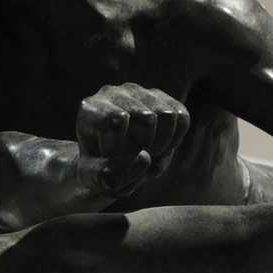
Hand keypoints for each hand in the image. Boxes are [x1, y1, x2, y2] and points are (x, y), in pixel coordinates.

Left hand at [74, 83, 188, 198]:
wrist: (110, 162)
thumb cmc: (99, 168)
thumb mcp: (96, 179)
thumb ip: (113, 176)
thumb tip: (145, 157)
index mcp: (90, 109)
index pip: (117, 120)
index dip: (122, 148)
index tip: (111, 158)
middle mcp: (113, 93)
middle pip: (147, 117)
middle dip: (147, 145)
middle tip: (135, 157)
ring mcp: (138, 92)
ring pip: (168, 115)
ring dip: (162, 143)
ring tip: (149, 154)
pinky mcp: (161, 98)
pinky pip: (182, 118)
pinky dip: (176, 139)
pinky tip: (161, 148)